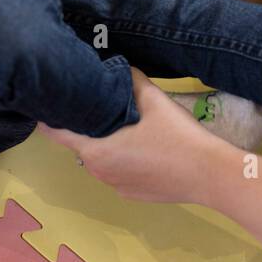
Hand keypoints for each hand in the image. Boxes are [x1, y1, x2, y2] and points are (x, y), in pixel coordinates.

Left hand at [37, 68, 230, 203]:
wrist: (210, 174)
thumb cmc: (177, 136)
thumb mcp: (152, 99)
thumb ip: (128, 79)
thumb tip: (115, 66)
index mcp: (94, 151)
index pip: (55, 133)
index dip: (51, 116)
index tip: (53, 101)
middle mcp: (98, 172)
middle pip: (80, 144)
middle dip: (85, 126)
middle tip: (98, 105)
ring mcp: (115, 186)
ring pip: (100, 159)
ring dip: (104, 143)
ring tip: (124, 125)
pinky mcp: (132, 195)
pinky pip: (118, 172)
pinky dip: (122, 160)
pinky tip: (143, 148)